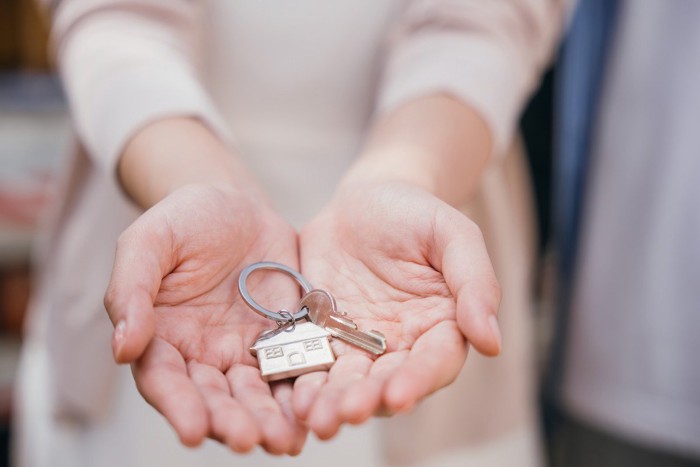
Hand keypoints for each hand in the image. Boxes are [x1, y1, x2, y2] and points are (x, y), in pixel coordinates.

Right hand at [104, 184, 306, 453]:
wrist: (236, 205)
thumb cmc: (184, 220)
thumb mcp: (149, 241)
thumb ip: (131, 289)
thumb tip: (123, 348)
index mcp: (162, 337)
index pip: (165, 381)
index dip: (178, 407)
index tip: (192, 432)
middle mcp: (202, 354)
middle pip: (215, 398)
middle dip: (230, 421)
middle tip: (247, 440)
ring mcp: (245, 350)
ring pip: (256, 393)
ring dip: (269, 419)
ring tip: (285, 440)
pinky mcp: (284, 339)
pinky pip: (294, 369)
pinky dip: (302, 392)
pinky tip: (313, 410)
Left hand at [293, 181, 501, 438]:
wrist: (365, 200)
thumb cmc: (416, 213)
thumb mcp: (453, 234)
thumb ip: (475, 282)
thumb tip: (491, 342)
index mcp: (441, 325)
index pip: (435, 362)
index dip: (417, 381)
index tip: (397, 396)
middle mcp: (401, 343)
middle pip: (386, 381)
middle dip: (366, 400)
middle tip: (344, 413)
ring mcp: (359, 342)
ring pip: (347, 381)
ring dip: (331, 402)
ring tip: (314, 416)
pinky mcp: (322, 334)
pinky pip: (313, 361)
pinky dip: (303, 380)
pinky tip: (292, 395)